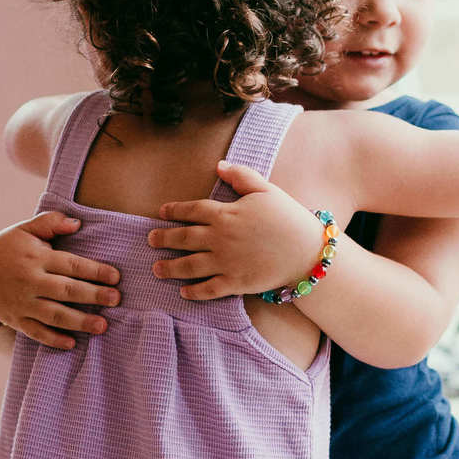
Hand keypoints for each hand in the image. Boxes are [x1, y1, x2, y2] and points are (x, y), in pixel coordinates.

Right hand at [0, 212, 120, 349]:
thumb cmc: (7, 248)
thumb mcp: (25, 229)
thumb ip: (51, 222)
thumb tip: (77, 224)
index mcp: (36, 258)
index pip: (70, 264)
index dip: (95, 271)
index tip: (116, 277)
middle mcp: (30, 281)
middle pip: (66, 290)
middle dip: (93, 296)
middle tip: (116, 300)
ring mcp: (22, 303)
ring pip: (54, 315)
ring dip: (79, 322)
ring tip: (102, 326)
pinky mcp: (16, 320)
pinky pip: (36, 332)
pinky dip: (53, 339)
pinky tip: (72, 343)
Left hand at [147, 160, 325, 299]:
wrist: (308, 251)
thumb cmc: (288, 218)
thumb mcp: (266, 190)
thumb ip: (241, 176)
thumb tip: (219, 166)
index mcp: (226, 214)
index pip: (192, 210)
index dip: (174, 211)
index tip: (162, 213)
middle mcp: (220, 238)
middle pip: (183, 238)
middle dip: (164, 239)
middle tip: (150, 240)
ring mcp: (226, 262)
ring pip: (189, 266)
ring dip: (170, 268)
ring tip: (156, 269)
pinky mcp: (236, 283)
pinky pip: (209, 289)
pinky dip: (194, 292)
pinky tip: (183, 292)